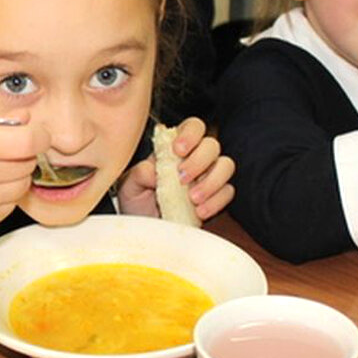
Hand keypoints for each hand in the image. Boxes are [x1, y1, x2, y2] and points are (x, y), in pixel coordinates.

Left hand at [118, 117, 235, 219]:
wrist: (145, 230)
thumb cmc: (137, 203)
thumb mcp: (130, 187)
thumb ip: (140, 173)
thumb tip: (154, 170)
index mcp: (174, 148)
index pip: (192, 127)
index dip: (190, 134)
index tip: (178, 150)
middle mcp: (194, 158)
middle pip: (211, 145)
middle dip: (199, 160)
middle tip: (182, 179)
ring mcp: (208, 176)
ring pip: (226, 165)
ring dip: (211, 181)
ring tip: (193, 198)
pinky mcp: (216, 197)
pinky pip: (227, 192)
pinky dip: (216, 201)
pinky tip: (200, 211)